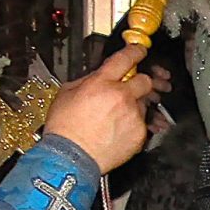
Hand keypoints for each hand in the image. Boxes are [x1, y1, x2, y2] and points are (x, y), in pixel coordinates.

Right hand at [44, 43, 156, 171]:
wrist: (71, 158)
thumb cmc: (65, 129)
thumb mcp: (67, 93)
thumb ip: (88, 80)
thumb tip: (99, 76)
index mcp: (102, 83)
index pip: (126, 58)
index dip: (136, 51)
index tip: (140, 50)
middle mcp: (121, 97)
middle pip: (145, 81)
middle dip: (139, 82)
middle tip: (128, 89)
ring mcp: (132, 116)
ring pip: (143, 104)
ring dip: (133, 106)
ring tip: (114, 118)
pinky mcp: (139, 134)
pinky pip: (141, 124)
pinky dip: (132, 125)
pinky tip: (116, 131)